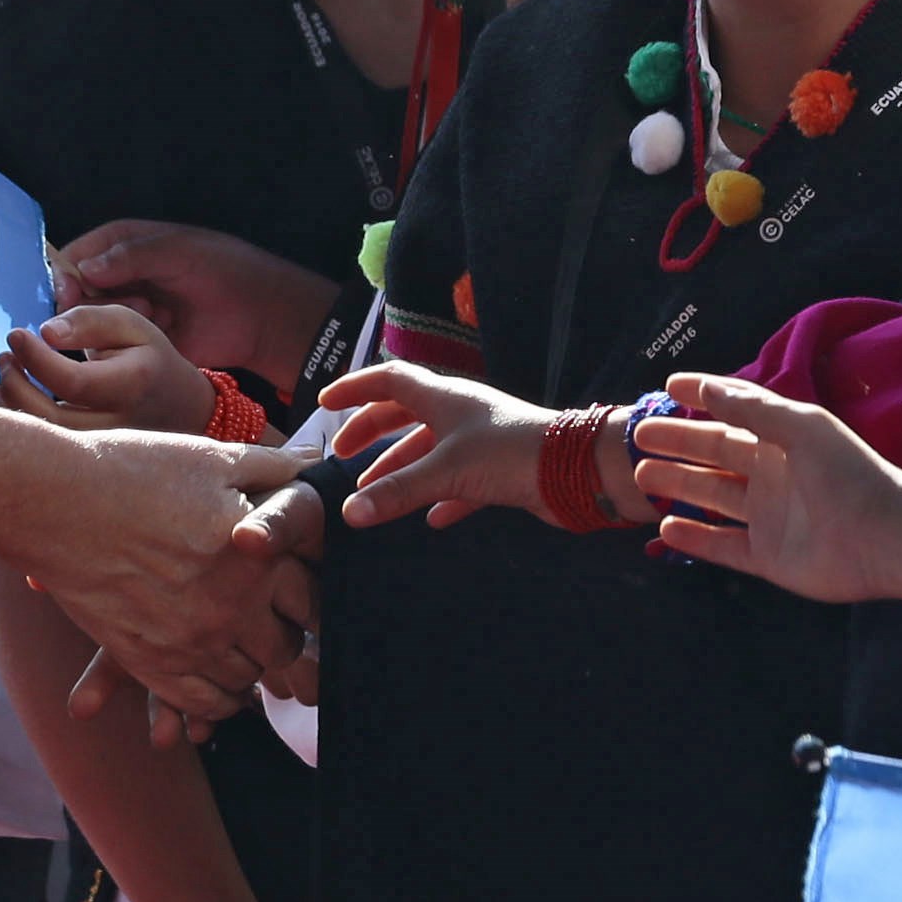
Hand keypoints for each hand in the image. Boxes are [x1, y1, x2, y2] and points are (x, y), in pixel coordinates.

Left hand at [0, 304, 218, 436]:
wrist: (178, 408)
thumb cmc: (149, 359)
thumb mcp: (130, 326)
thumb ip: (89, 321)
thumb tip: (45, 332)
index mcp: (131, 385)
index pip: (73, 382)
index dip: (36, 358)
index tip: (15, 334)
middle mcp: (117, 426)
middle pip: (51, 420)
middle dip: (15, 384)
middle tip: (4, 356)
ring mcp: (103, 451)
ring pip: (44, 444)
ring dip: (9, 408)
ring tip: (2, 374)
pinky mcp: (87, 462)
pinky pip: (45, 452)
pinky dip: (17, 425)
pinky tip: (5, 398)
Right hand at [57, 220, 339, 386]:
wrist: (255, 312)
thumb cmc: (219, 268)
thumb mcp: (176, 252)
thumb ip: (129, 257)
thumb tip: (84, 268)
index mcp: (120, 243)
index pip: (72, 256)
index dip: (64, 274)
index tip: (71, 293)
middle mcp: (116, 276)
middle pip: (74, 292)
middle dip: (90, 302)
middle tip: (132, 304)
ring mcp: (125, 307)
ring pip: (89, 319)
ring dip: (115, 319)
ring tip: (155, 312)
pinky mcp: (136, 337)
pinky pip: (110, 343)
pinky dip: (126, 339)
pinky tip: (160, 328)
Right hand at [70, 475, 327, 741]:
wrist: (58, 501)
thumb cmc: (139, 470)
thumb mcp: (216, 459)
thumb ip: (276, 468)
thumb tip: (320, 462)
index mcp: (257, 558)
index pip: (311, 596)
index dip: (310, 593)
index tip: (300, 589)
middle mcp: (232, 608)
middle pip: (285, 646)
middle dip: (284, 633)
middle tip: (275, 621)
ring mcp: (190, 644)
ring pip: (245, 680)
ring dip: (250, 666)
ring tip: (242, 647)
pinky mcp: (151, 664)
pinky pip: (202, 703)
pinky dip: (216, 701)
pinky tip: (215, 680)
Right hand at [318, 363, 557, 528]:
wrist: (576, 469)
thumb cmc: (509, 454)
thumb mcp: (446, 470)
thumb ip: (398, 491)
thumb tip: (349, 512)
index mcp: (444, 397)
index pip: (388, 381)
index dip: (355, 388)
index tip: (325, 403)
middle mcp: (460, 413)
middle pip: (404, 414)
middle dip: (371, 433)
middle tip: (343, 456)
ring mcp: (481, 441)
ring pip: (430, 451)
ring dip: (401, 470)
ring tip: (373, 496)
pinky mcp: (500, 469)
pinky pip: (460, 482)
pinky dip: (441, 498)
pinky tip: (431, 520)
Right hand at [630, 373, 901, 609]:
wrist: (886, 537)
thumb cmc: (847, 474)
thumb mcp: (801, 426)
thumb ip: (752, 407)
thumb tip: (706, 386)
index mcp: (782, 440)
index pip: (734, 412)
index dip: (703, 397)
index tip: (668, 387)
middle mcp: (772, 476)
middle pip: (715, 455)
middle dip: (678, 444)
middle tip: (639, 437)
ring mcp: (768, 518)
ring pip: (711, 498)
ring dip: (677, 486)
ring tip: (640, 476)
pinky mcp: (768, 558)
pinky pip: (722, 547)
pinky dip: (695, 540)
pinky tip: (666, 528)